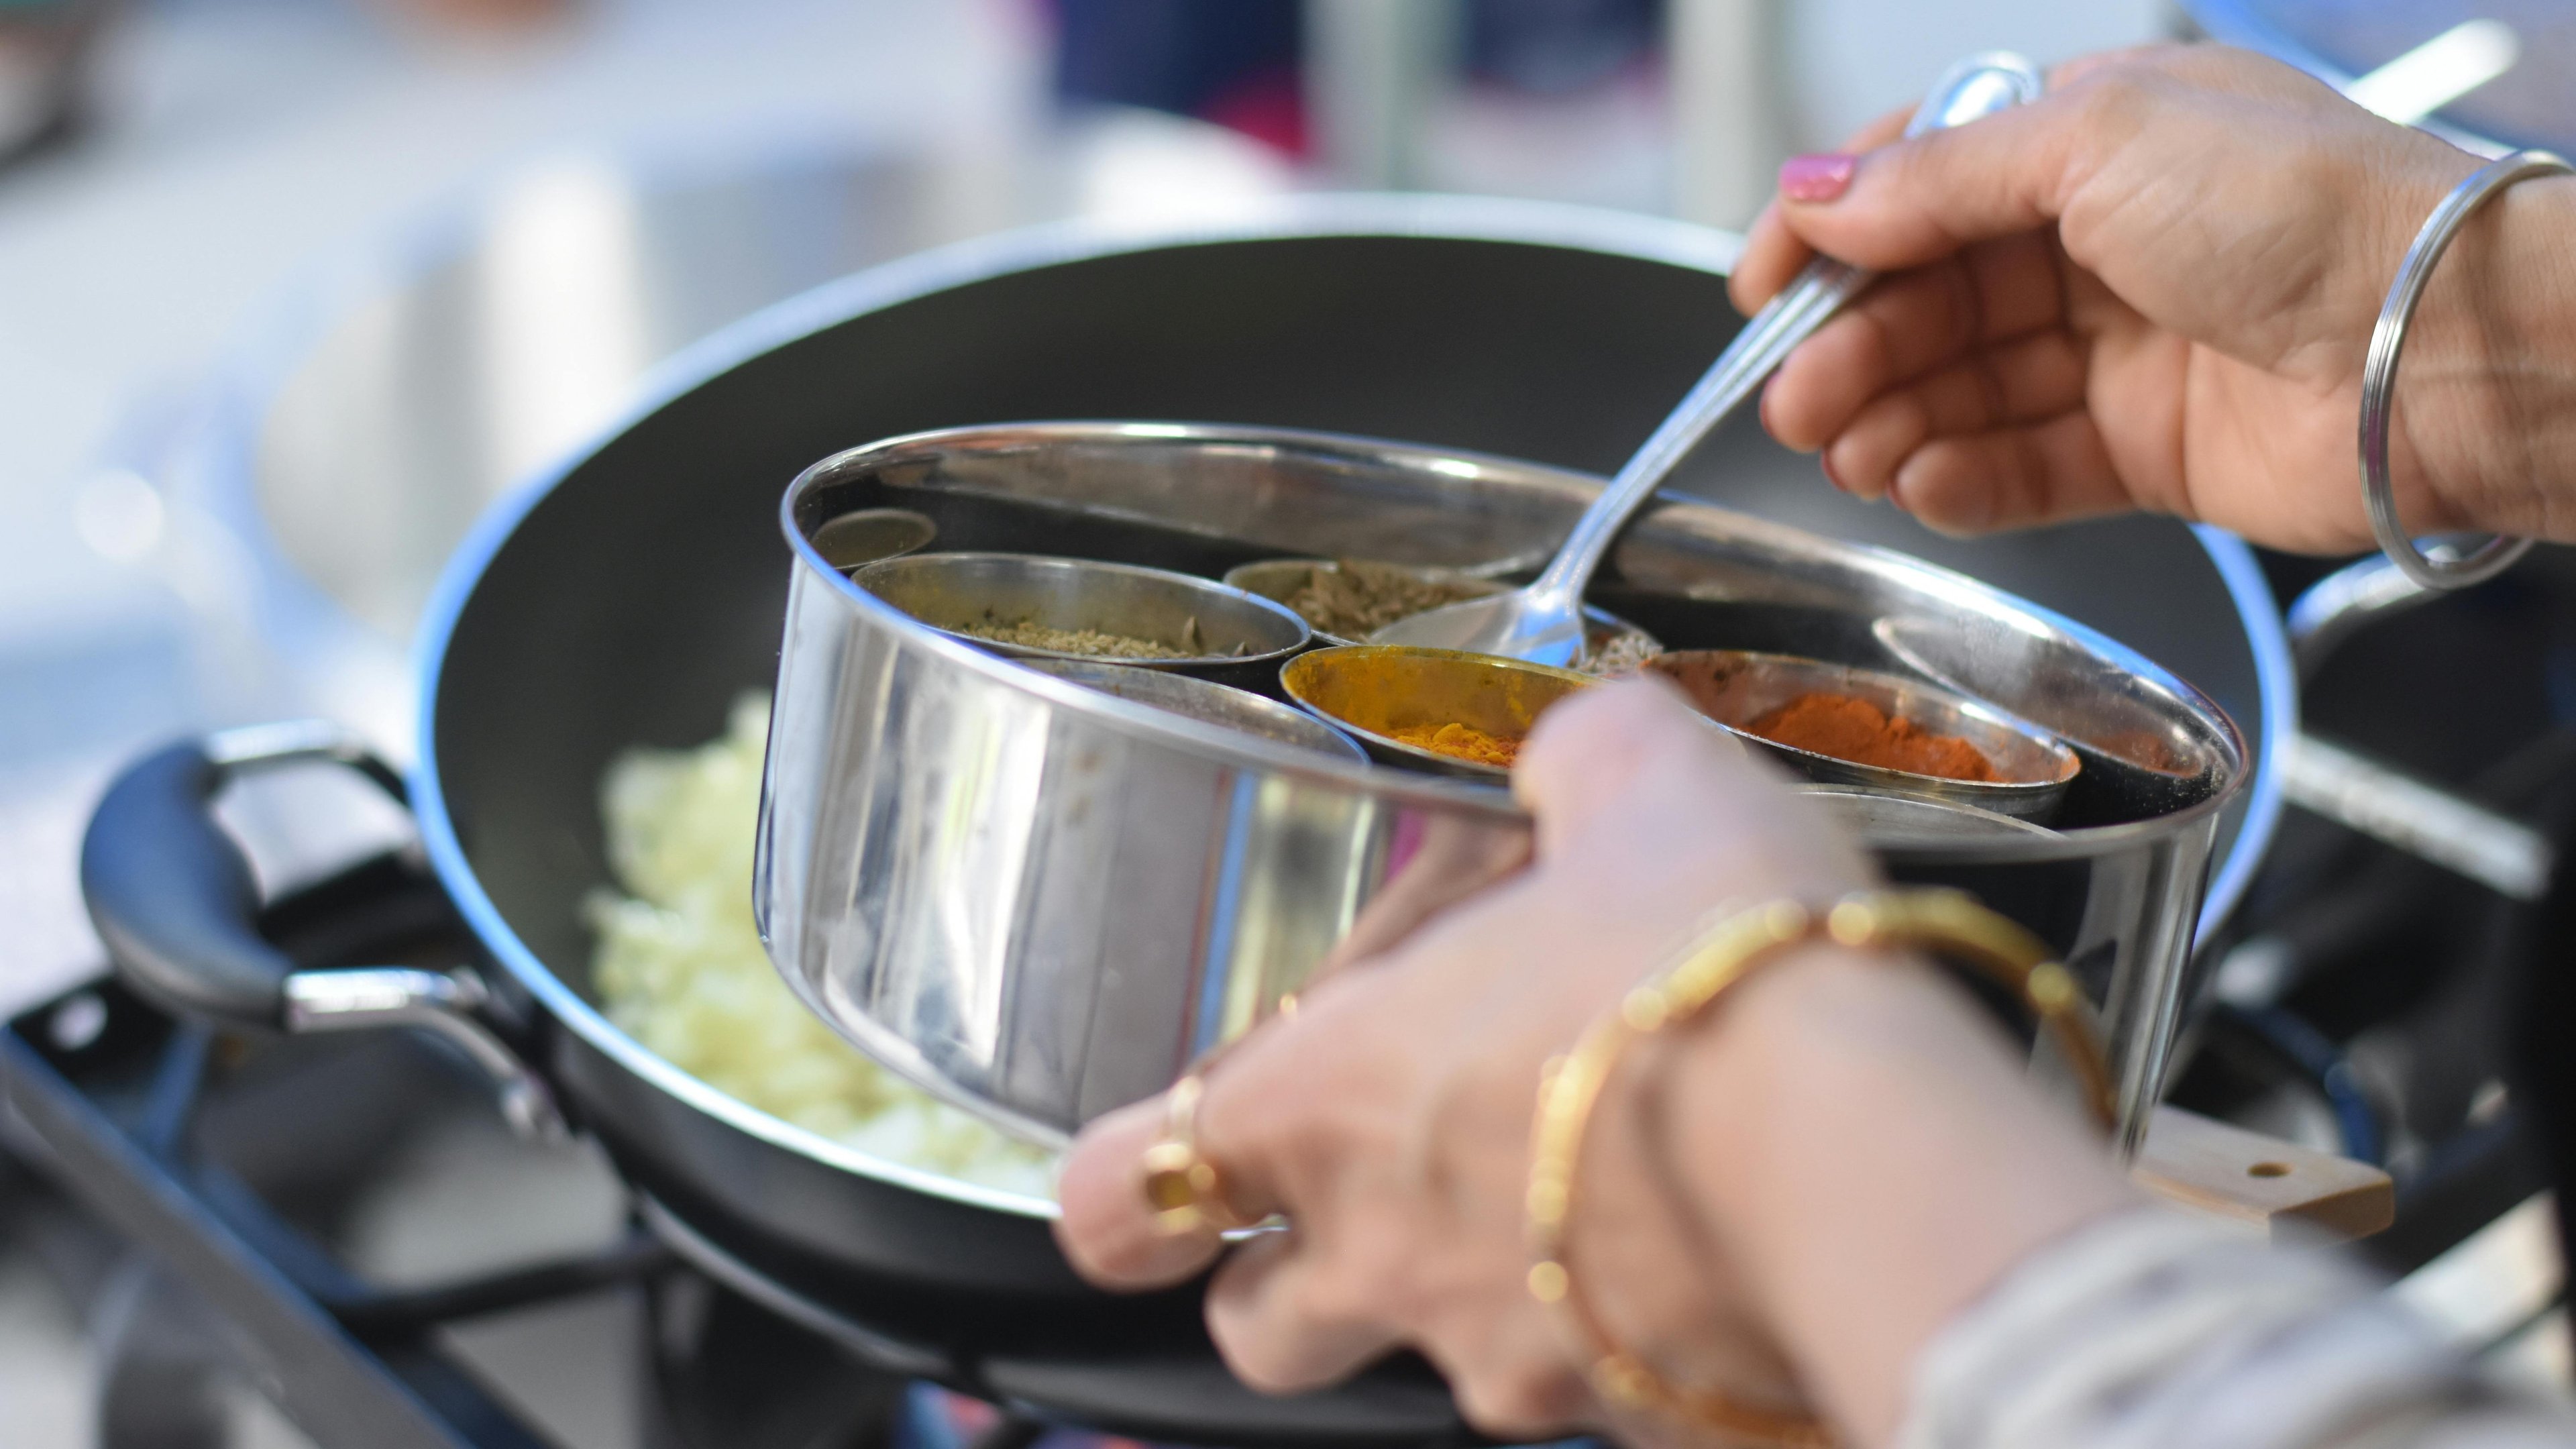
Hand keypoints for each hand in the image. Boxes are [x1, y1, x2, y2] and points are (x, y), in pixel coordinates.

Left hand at [1053, 682, 1873, 1437]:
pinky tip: (1709, 1240)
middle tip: (1377, 1187)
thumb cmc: (1720, 965)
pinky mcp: (1646, 1418)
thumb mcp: (1635, 781)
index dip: (1120, 1186)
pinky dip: (1634, 1332)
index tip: (1155, 1167)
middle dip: (1291, 1276)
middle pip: (1257, 1329)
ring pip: (1444, 1367)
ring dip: (1484, 1293)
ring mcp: (1515, 1361)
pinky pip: (1608, 1392)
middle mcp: (1389, 1258)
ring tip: (1591, 1193)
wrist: (1879, 1152)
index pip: (1114, 1197)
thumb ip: (1574, 763)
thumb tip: (1582, 755)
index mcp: (1324, 1106)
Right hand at [1736, 44, 2575, 551]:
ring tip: (1841, 449)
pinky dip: (1964, 480)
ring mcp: (2124, 347)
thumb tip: (1816, 197)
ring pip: (1967, 387)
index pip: (1923, 181)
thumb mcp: (2095, 142)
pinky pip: (2026, 467)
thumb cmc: (2306, 209)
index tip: (1759, 289)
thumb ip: (1939, 181)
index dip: (1833, 235)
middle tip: (1790, 398)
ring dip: (1892, 418)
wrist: (2439, 344)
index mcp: (2093, 136)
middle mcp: (2104, 239)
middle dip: (1853, 346)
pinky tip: (1918, 483)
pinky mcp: (2147, 448)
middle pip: (1933, 296)